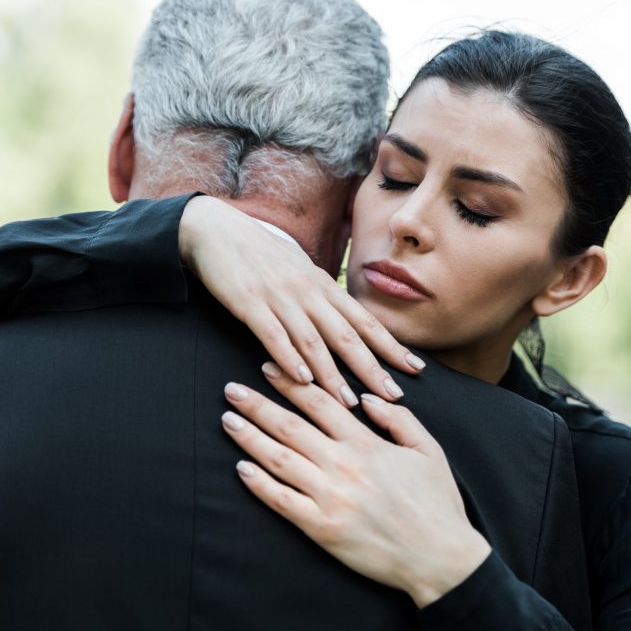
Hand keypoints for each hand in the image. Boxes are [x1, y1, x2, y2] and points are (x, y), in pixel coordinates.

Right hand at [180, 196, 424, 404]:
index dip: (391, 345)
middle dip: (372, 368)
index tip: (415, 368)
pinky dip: (289, 359)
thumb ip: (322, 299)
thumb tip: (347, 324)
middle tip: (393, 396)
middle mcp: (308, 291)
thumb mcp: (300, 273)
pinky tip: (301, 381)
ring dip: (333, 374)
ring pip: (313, 340)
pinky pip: (273, 334)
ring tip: (350, 402)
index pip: (365, 321)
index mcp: (324, 286)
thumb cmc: (261, 254)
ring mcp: (280, 296)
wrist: (215, 228)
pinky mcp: (249, 302)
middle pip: (347, 335)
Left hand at [221, 365, 491, 607]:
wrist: (439, 556)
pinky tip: (241, 468)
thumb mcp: (429, 450)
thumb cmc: (437, 503)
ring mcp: (329, 497)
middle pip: (290, 426)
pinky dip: (259, 483)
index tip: (268, 368)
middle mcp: (343, 465)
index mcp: (368, 443)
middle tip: (231, 390)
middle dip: (257, 404)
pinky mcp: (321, 528)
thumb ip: (399, 419)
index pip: (320, 403)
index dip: (291, 383)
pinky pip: (281, 501)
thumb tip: (366, 398)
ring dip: (249, 438)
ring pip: (279, 459)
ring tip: (228, 420)